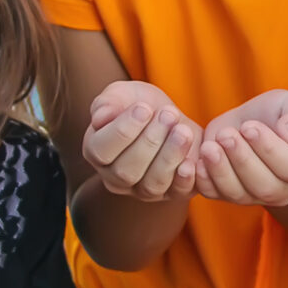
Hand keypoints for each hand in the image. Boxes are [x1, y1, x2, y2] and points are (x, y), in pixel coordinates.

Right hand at [82, 81, 199, 200]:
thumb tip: (100, 117)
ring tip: (183, 130)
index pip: (101, 151)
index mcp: (97, 151)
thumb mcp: (123, 94)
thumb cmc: (143, 106)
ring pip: (152, 183)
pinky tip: (190, 161)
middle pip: (126, 171)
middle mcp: (116, 178)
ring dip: (169, 156)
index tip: (144, 108)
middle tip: (169, 115)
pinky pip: (177, 192)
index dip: (123, 131)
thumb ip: (108, 102)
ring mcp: (144, 190)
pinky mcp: (173, 193)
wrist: (173, 119)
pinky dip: (184, 178)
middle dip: (150, 141)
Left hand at [192, 91, 287, 205]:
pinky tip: (197, 162)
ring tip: (210, 147)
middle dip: (242, 161)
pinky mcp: (226, 193)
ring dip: (221, 171)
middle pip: (264, 186)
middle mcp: (282, 189)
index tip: (250, 127)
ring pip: (237, 193)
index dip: (269, 149)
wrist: (254, 122)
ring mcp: (253, 195)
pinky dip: (204, 180)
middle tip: (227, 136)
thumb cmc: (280, 115)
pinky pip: (215, 194)